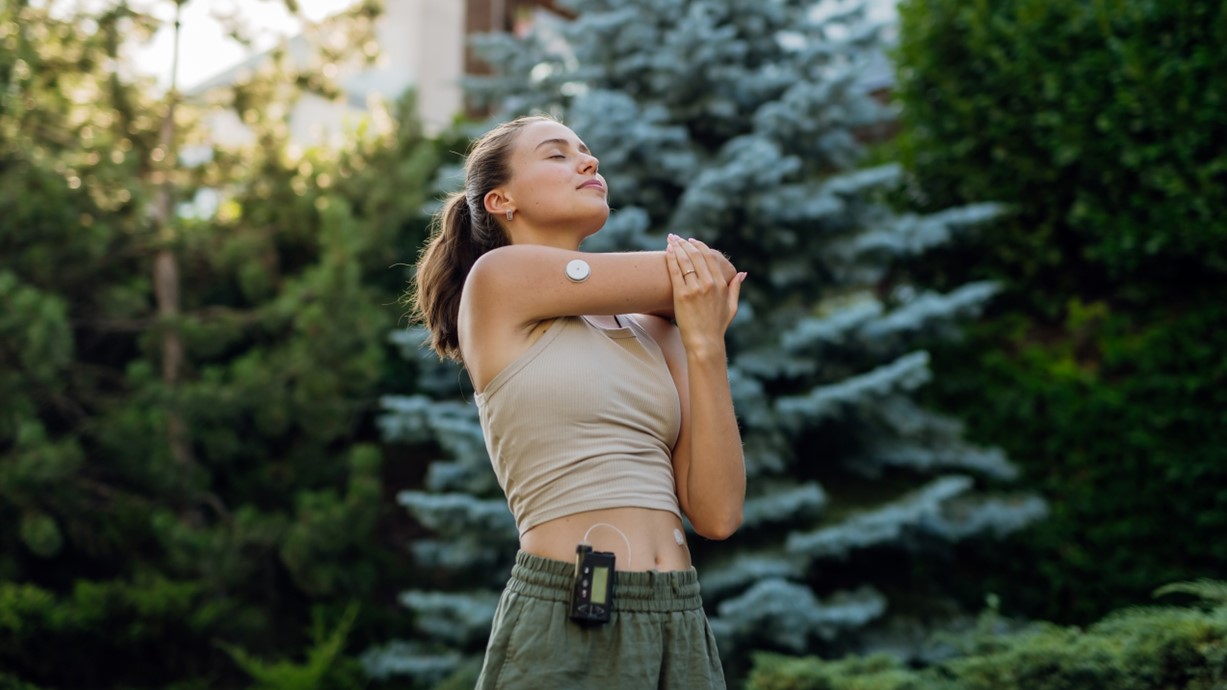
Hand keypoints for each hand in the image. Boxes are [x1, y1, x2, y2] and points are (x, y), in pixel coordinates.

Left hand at [665, 234, 746, 353]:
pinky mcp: (682, 296)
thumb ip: (736, 288)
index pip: (709, 257)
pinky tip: (667, 252)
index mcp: (721, 284)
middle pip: (695, 256)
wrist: (704, 342)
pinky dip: (671, 260)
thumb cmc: (717, 326)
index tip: (691, 240)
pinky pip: (675, 272)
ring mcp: (695, 289)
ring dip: (677, 248)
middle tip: (676, 237)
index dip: (699, 246)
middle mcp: (709, 284)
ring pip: (685, 261)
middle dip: (684, 243)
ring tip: (670, 240)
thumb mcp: (732, 306)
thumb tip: (742, 273)